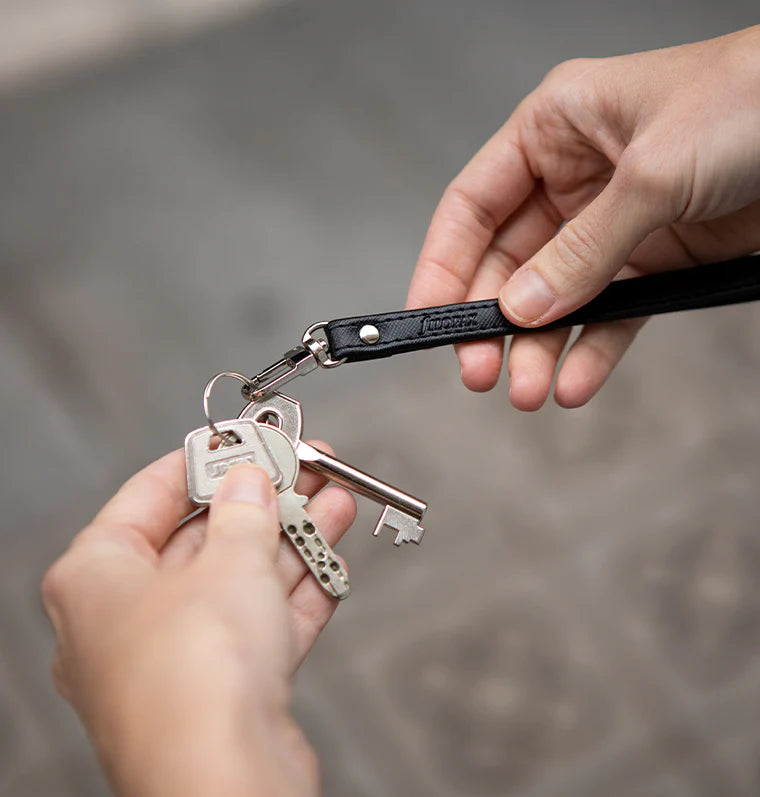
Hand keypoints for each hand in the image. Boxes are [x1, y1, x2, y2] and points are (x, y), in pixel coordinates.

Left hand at [42, 448, 355, 796]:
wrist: (226, 781)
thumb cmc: (195, 677)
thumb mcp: (228, 559)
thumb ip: (246, 509)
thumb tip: (251, 479)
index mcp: (97, 577)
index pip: (151, 493)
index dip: (205, 459)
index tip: (244, 438)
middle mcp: (129, 618)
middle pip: (204, 536)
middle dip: (265, 499)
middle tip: (306, 465)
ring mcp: (179, 656)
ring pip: (242, 579)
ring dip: (294, 538)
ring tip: (337, 497)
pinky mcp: (224, 688)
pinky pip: (263, 622)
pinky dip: (299, 589)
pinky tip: (333, 554)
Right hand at [407, 25, 759, 409]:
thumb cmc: (752, 98)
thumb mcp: (654, 171)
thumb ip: (584, 248)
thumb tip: (522, 308)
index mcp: (552, 132)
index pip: (471, 207)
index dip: (441, 265)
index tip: (427, 318)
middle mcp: (572, 181)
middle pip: (505, 264)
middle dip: (491, 322)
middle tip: (480, 371)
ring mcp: (609, 227)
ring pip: (552, 299)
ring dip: (537, 349)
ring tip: (529, 391)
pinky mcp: (651, 263)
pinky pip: (609, 315)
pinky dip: (592, 351)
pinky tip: (575, 382)